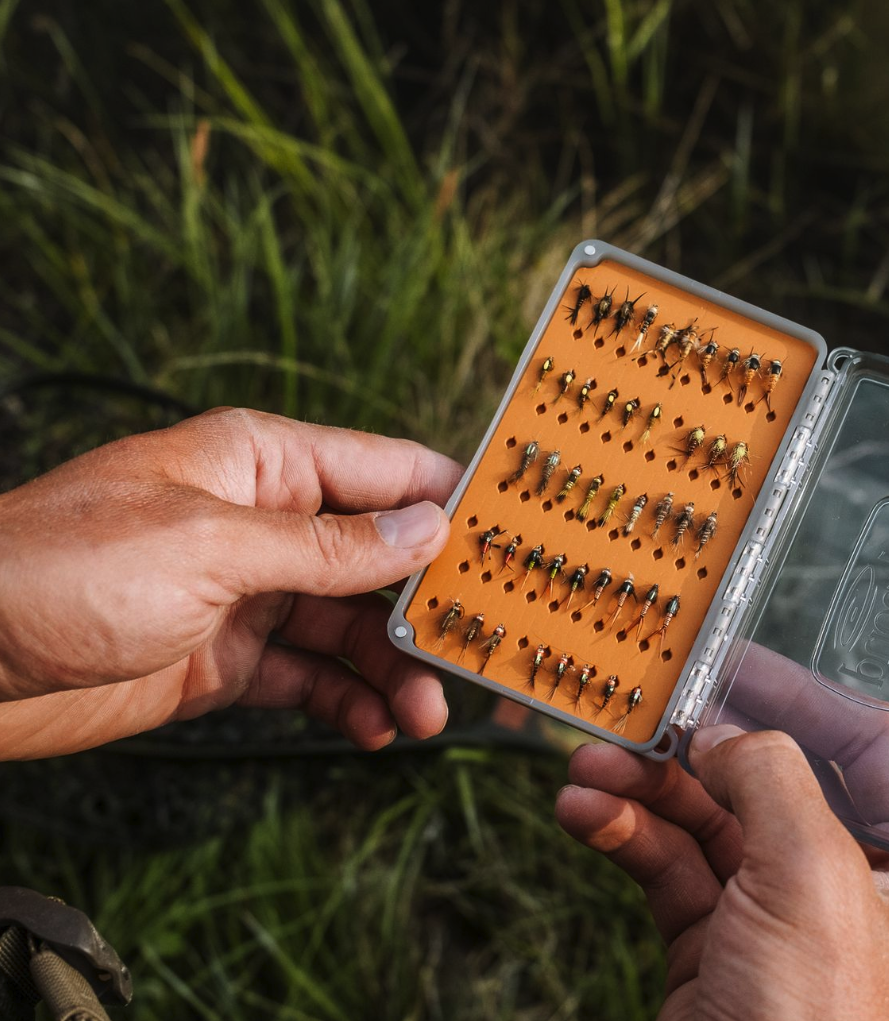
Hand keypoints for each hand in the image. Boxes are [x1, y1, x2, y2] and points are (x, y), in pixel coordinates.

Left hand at [0, 408, 460, 758]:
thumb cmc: (58, 570)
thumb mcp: (210, 547)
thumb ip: (330, 545)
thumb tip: (431, 526)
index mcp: (263, 463)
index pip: (389, 472)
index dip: (458, 504)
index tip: (525, 542)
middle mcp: (266, 523)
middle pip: (385, 559)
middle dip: (434, 609)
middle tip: (483, 657)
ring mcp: (250, 593)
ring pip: (355, 627)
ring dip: (396, 670)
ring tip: (424, 717)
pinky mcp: (229, 658)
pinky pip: (313, 678)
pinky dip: (348, 703)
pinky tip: (374, 731)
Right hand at [556, 727, 888, 1020]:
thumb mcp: (814, 881)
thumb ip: (776, 778)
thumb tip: (732, 733)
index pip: (872, 748)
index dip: (804, 696)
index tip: (738, 660)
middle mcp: (857, 888)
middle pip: (776, 779)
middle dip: (700, 747)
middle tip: (645, 712)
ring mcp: (783, 919)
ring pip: (711, 821)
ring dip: (647, 788)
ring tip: (589, 766)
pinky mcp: (719, 950)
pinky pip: (671, 870)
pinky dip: (628, 836)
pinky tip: (585, 813)